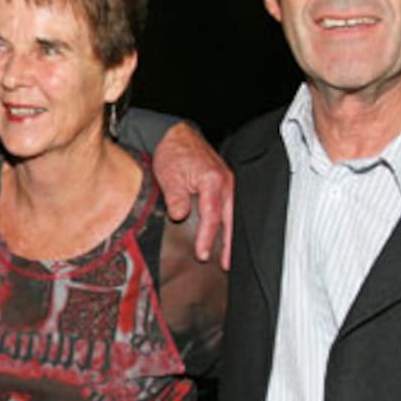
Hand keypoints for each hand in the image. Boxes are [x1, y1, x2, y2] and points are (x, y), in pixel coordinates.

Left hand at [152, 122, 232, 268]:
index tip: (203, 254)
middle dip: (229, 244)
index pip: (212, 217)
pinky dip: (226, 223)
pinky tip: (222, 235)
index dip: (207, 238)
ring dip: (229, 236)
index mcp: (213, 181)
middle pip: (230, 220)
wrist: (176, 135)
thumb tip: (180, 216)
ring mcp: (226, 184)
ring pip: (231, 215)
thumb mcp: (169, 175)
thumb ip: (176, 197)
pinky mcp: (222, 184)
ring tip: (227, 256)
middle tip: (226, 265)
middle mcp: (225, 183)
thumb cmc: (174, 152)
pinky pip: (227, 208)